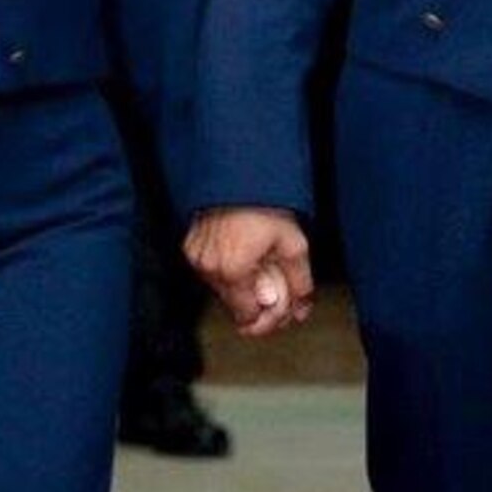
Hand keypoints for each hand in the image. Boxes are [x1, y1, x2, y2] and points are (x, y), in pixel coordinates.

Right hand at [185, 206, 313, 337]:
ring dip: (240, 282)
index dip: (266, 316)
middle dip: (255, 299)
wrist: (240, 171)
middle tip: (272, 278)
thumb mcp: (293, 244)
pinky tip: (241, 250)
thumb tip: (300, 310)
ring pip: (222, 289)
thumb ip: (299, 283)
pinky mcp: (190, 246)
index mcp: (233, 271)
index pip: (246, 320)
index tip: (277, 305)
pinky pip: (210, 271)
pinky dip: (226, 267)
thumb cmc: (266, 202)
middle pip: (234, 306)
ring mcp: (197, 258)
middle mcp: (210, 268)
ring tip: (256, 258)